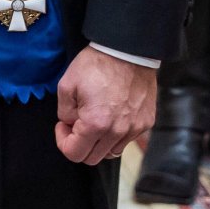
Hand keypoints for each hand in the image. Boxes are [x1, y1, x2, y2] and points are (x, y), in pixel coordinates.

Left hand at [55, 47, 155, 164]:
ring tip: (95, 119)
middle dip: (79, 144)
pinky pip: (127, 140)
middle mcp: (117, 131)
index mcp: (96, 124)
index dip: (63, 141)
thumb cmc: (97, 64)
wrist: (129, 50)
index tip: (63, 125)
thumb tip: (70, 124)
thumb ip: (64, 112)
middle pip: (92, 158)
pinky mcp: (146, 122)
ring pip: (111, 152)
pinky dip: (116, 134)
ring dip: (99, 142)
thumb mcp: (67, 84)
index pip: (74, 154)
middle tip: (76, 122)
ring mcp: (135, 128)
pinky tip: (111, 115)